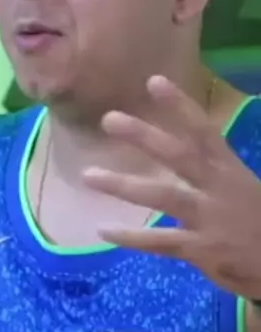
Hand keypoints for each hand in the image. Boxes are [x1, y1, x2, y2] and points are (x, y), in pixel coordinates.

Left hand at [83, 76, 260, 299]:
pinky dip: (131, 237)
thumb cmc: (260, 225)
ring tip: (89, 175)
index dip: (180, 106)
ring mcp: (209, 218)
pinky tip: (103, 230)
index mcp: (230, 171)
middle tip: (108, 119)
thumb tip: (185, 162)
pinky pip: (160, 242)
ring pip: (162, 196)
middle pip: (178, 156)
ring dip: (123, 184)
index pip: (204, 131)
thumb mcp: (244, 190)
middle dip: (143, 136)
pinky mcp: (202, 249)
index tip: (154, 82)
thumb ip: (215, 176)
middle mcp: (219, 189)